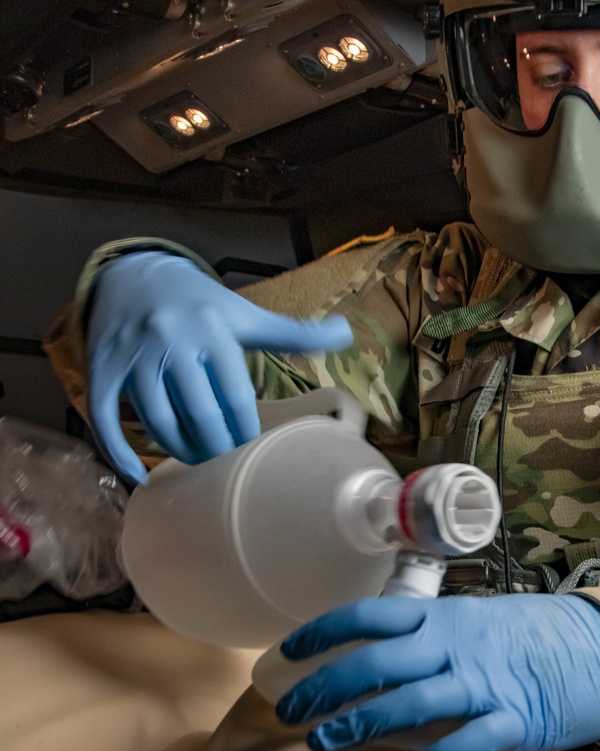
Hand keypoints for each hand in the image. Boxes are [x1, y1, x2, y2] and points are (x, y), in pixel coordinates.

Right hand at [87, 251, 353, 481]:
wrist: (132, 275)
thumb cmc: (199, 304)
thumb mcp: (244, 314)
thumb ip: (292, 332)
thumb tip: (347, 333)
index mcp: (213, 330)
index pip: (235, 395)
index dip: (246, 431)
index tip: (256, 454)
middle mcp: (171, 341)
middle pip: (198, 413)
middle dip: (217, 448)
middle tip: (229, 467)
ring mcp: (133, 356)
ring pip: (158, 421)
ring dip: (180, 451)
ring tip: (200, 464)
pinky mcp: (101, 369)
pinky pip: (106, 419)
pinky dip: (120, 453)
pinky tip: (141, 475)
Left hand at [274, 594, 599, 750]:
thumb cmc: (531, 641)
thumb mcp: (475, 627)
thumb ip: (428, 642)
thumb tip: (368, 665)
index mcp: (444, 619)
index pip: (371, 616)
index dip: (324, 633)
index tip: (286, 655)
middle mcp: (458, 647)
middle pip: (379, 661)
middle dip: (327, 687)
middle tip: (289, 714)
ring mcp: (486, 683)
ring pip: (412, 700)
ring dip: (362, 722)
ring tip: (324, 744)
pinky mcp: (515, 719)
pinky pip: (467, 741)